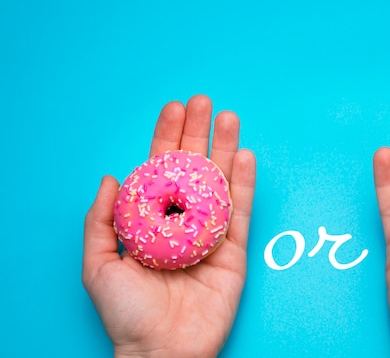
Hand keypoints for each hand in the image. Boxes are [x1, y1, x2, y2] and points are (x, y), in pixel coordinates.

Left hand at [83, 95, 255, 357]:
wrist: (163, 350)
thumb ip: (101, 221)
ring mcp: (211, 233)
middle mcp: (183, 221)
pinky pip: (242, 212)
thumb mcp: (98, 266)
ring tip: (229, 117)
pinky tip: (245, 156)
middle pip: (193, 169)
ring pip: (221, 182)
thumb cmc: (127, 313)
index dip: (166, 139)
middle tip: (204, 101)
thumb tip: (111, 177)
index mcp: (152, 222)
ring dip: (226, 149)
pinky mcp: (234, 251)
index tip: (173, 109)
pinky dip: (245, 184)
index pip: (160, 171)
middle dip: (198, 134)